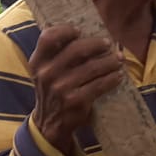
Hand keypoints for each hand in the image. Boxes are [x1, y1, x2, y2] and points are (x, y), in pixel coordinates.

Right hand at [29, 25, 123, 155]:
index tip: (80, 31)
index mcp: (37, 62)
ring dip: (109, 61)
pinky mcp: (75, 101)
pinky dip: (112, 78)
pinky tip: (118, 76)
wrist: (49, 124)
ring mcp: (61, 88)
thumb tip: (86, 33)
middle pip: (76, 49)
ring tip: (118, 59)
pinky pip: (99, 85)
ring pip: (92, 67)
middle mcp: (47, 74)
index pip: (48, 37)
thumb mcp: (45, 72)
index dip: (65, 30)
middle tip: (108, 44)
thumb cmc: (52, 91)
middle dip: (96, 44)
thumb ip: (57, 54)